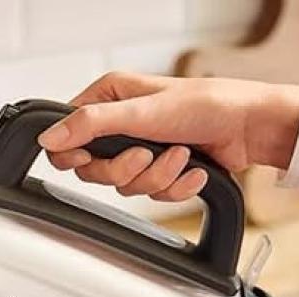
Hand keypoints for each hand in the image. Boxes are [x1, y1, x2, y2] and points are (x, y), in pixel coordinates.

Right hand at [37, 72, 298, 200]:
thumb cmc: (206, 105)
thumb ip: (91, 125)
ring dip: (159, 176)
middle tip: (146, 155)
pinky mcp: (161, 171)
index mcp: (109, 99)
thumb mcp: (141, 113)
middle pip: (95, 170)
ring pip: (126, 186)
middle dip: (127, 169)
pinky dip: (176, 186)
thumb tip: (49, 137)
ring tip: (181, 155)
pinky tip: (193, 168)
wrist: (249, 128)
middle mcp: (121, 124)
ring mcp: (141, 149)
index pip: (67, 136)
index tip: (90, 159)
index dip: (75, 154)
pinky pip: (153, 194)